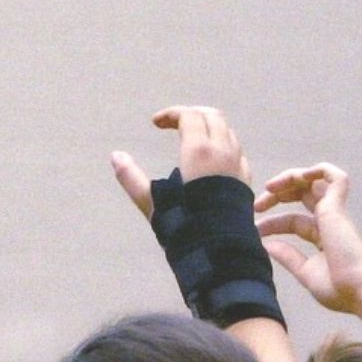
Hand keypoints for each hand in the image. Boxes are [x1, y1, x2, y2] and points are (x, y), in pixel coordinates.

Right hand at [111, 105, 251, 218]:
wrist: (218, 246)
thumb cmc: (182, 224)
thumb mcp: (151, 201)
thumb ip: (131, 177)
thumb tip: (115, 156)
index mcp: (198, 150)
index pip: (189, 116)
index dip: (171, 114)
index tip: (155, 123)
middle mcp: (223, 149)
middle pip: (211, 115)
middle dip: (191, 114)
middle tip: (173, 124)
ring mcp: (238, 161)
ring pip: (226, 129)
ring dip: (207, 126)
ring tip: (190, 138)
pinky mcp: (245, 175)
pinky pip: (236, 147)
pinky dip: (221, 142)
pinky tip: (211, 157)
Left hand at [256, 164, 361, 315]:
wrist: (355, 292)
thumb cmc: (336, 288)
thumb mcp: (304, 271)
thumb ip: (288, 256)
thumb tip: (268, 246)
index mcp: (322, 236)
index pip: (293, 220)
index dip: (272, 223)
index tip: (253, 231)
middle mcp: (330, 221)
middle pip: (304, 196)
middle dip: (278, 195)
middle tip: (255, 205)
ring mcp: (335, 214)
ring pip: (316, 182)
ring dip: (292, 178)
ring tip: (270, 187)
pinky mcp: (337, 209)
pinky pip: (335, 177)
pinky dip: (318, 170)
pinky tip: (296, 177)